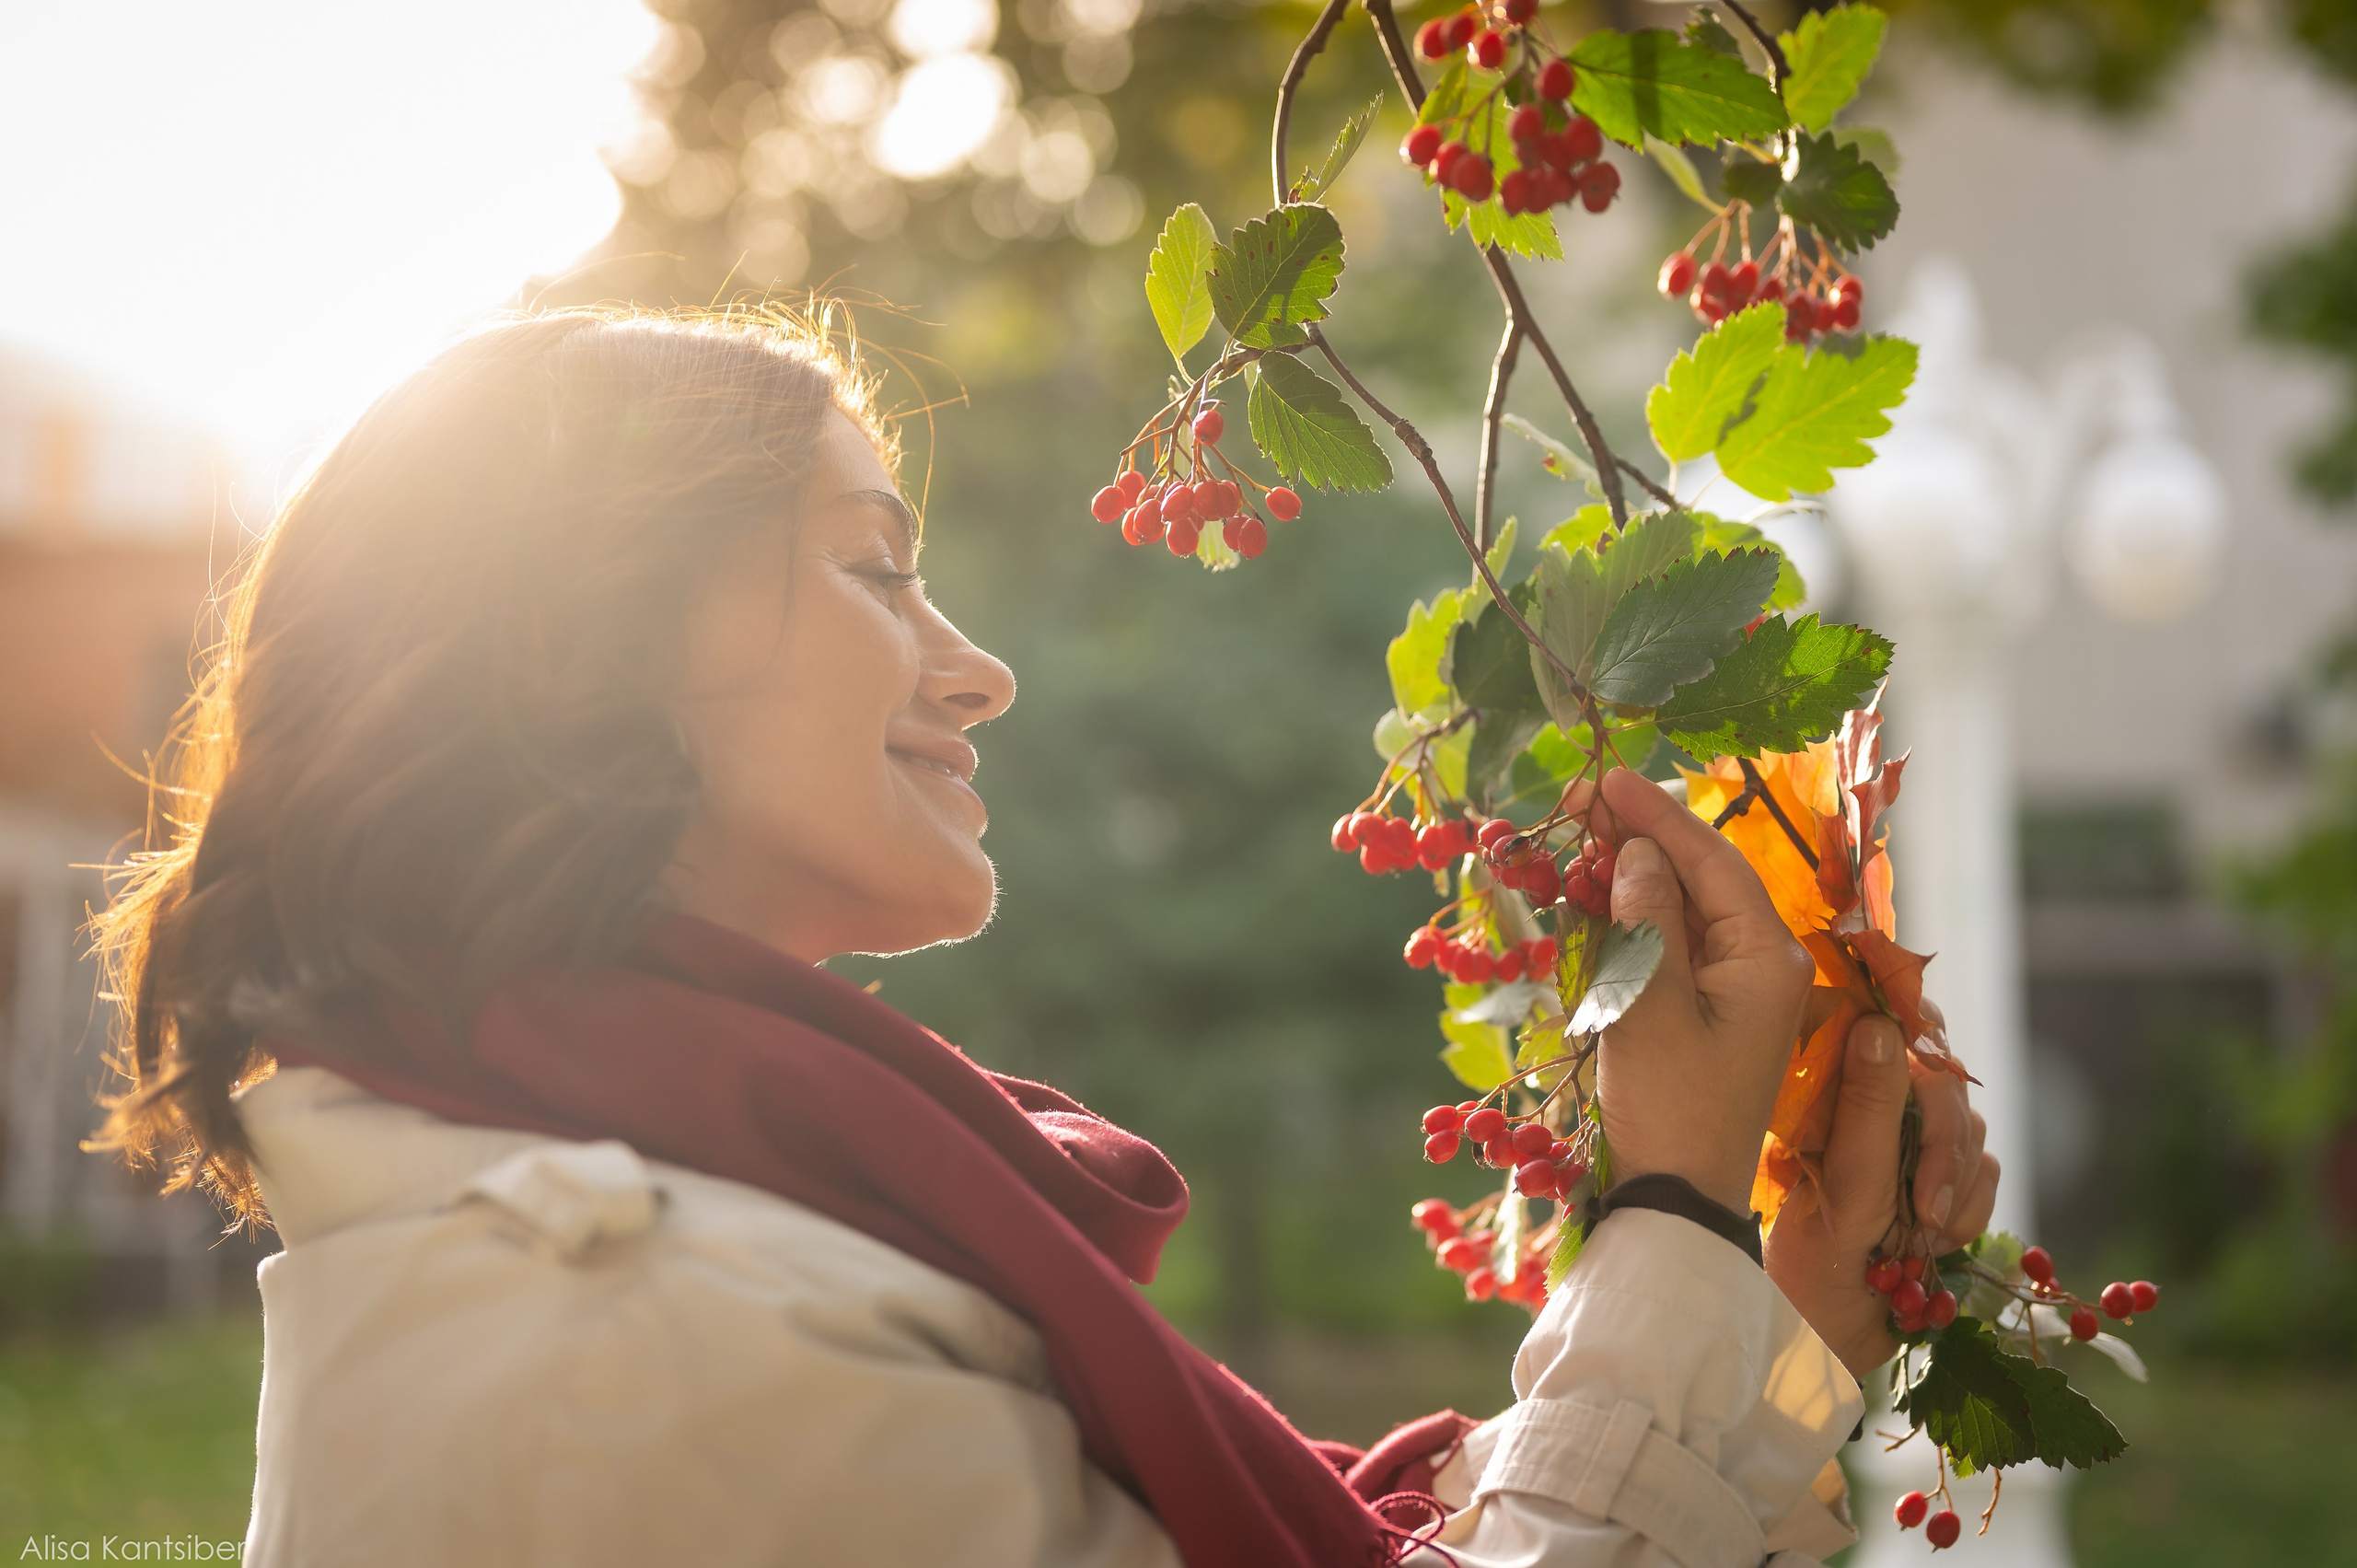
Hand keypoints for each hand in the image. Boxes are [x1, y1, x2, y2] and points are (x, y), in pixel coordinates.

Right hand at [1590, 768, 1815, 1214]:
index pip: (1713, 861)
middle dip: (1642, 838)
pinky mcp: (1706, 1014)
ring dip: (1631, 874)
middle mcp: (1761, 966)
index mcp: (1767, 959)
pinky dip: (1631, 919)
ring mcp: (1735, 991)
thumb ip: (1646, 920)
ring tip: (1580, 839)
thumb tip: (1641, 853)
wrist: (1678, 1198)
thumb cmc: (1670, 1105)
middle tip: (1581, 802)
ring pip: (1682, 908)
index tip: (1607, 777)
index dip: (1659, 814)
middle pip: (1700, 877)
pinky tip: (1593, 896)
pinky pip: (1670, 947)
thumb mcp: (1650, 1006)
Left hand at [1763, 1013, 2002, 1376]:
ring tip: (1916, 1235)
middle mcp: (1870, 1103)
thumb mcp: (1843, 1184)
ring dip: (1955, 1187)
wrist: (1830, 1335)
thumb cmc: (1815, 1260)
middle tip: (1923, 1209)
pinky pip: (1987, 1171)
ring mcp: (1908, 1140)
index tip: (1926, 1069)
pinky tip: (1934, 1245)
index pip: (1889, 1022)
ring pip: (1973, 1128)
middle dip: (1946, 1145)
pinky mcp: (1939, 1176)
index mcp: (1829, 1088)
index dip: (1919, 1032)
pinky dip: (1967, 1211)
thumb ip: (1868, 1107)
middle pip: (1946, 1079)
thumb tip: (1879, 1022)